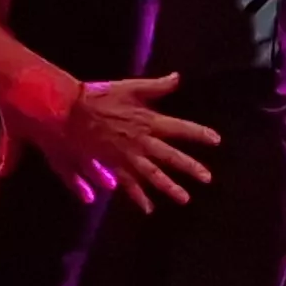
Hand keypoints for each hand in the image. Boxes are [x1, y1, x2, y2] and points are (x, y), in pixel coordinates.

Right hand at [9, 70, 218, 209]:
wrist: (69, 110)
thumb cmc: (99, 95)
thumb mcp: (130, 86)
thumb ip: (156, 85)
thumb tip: (178, 77)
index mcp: (147, 120)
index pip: (179, 128)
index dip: (198, 134)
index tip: (216, 140)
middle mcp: (140, 141)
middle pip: (169, 157)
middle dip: (189, 167)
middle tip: (207, 178)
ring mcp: (126, 155)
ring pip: (152, 175)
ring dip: (168, 187)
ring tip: (184, 198)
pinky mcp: (112, 165)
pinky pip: (128, 183)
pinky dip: (138, 196)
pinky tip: (148, 208)